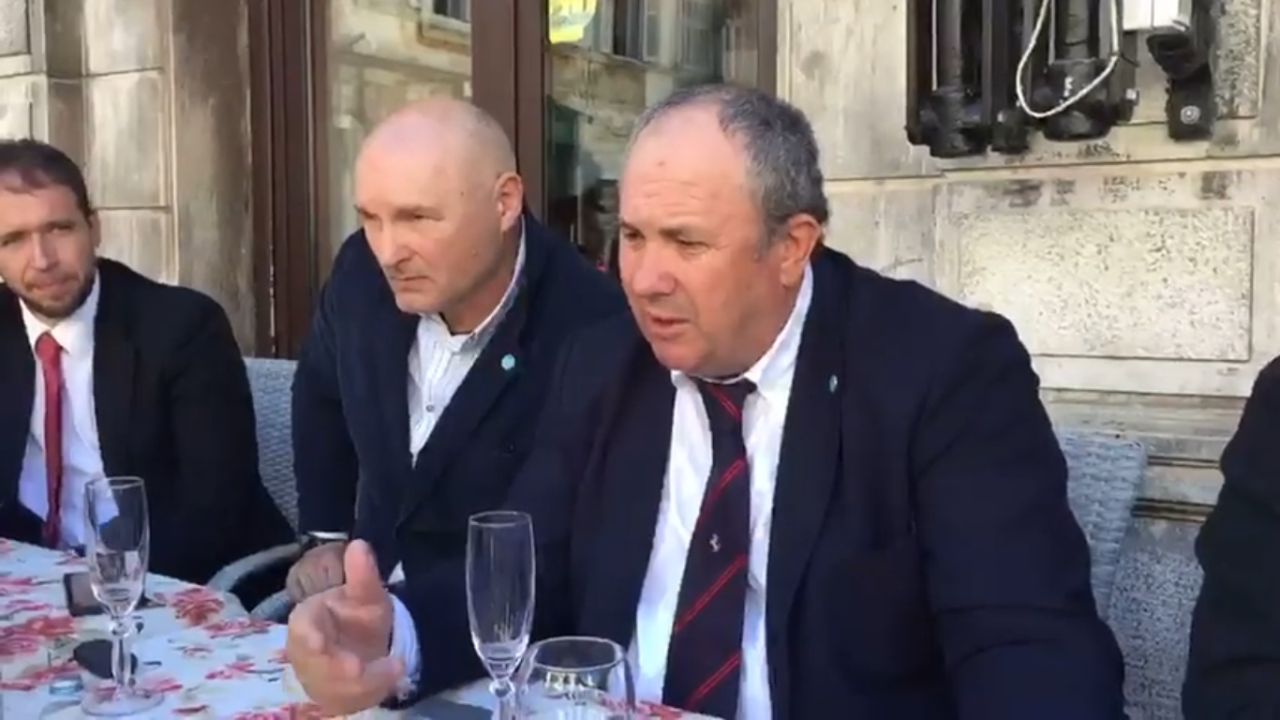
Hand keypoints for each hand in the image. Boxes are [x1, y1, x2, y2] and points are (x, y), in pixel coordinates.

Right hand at [286, 540, 404, 714]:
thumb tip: (359, 544)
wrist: (357, 647)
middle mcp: (307, 653)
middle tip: (358, 668)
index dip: (306, 637)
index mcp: (307, 621)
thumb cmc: (355, 618)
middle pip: (315, 665)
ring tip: (394, 668)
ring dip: (362, 682)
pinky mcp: (333, 697)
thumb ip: (362, 575)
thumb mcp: (364, 595)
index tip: (317, 641)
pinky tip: (393, 677)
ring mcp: (318, 678)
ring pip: (333, 687)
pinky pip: (349, 700)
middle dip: (335, 668)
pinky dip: (371, 692)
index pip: (301, 629)